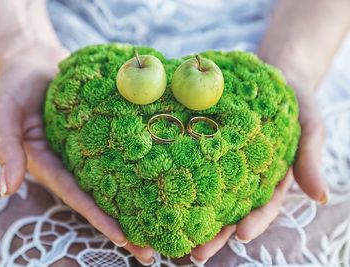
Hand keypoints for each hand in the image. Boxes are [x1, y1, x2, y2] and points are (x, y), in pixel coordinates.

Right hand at [0, 45, 154, 264]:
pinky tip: (164, 178)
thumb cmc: (16, 88)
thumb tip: (8, 187)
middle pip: (102, 199)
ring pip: (117, 181)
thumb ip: (5, 147)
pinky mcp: (104, 135)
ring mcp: (90, 151)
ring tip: (167, 224)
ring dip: (140, 203)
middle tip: (153, 252)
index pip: (77, 197)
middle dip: (126, 225)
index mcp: (49, 167)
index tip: (123, 237)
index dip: (99, 217)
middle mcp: (73, 164)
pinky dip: (140, 168)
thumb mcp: (3, 114)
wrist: (36, 63)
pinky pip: (123, 153)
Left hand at [189, 90, 327, 263]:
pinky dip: (182, 183)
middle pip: (230, 212)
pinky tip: (161, 196)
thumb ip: (310, 159)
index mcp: (272, 179)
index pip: (263, 208)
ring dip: (193, 219)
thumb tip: (321, 196)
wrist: (276, 77)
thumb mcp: (310, 127)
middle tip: (196, 253)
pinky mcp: (209, 150)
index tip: (240, 235)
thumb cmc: (297, 103)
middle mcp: (246, 178)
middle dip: (215, 235)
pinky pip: (195, 167)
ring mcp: (226, 166)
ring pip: (208, 197)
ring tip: (175, 240)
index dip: (254, 222)